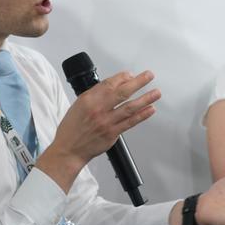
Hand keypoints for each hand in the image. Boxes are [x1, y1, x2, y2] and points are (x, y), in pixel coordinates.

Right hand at [39, 70, 159, 191]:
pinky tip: (150, 109)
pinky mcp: (112, 134)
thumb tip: (114, 86)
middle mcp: (98, 109)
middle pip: (123, 92)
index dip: (123, 77)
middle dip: (139, 82)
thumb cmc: (73, 128)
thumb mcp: (79, 104)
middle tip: (149, 76)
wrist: (69, 149)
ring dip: (146, 99)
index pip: (110, 83)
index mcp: (89, 100)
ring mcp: (107, 122)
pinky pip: (130, 123)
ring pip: (130, 107)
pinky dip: (142, 115)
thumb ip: (96, 95)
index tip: (131, 75)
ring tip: (156, 93)